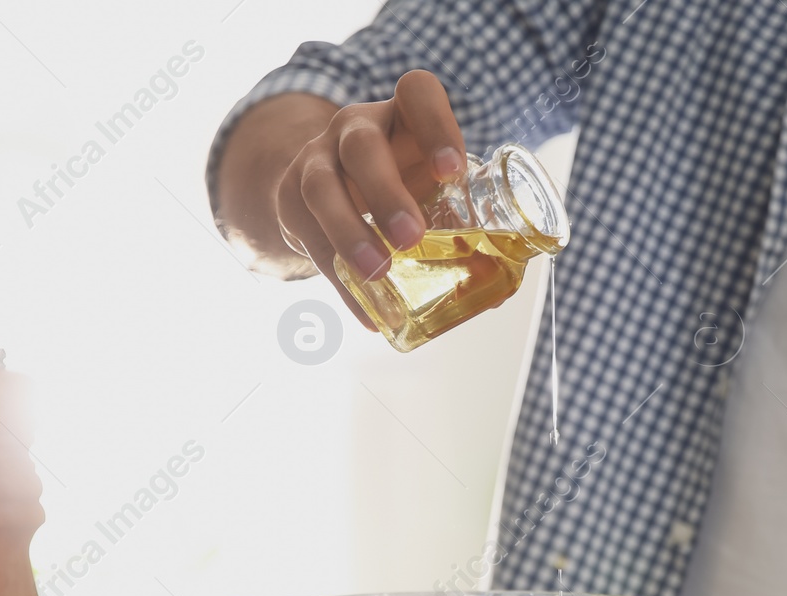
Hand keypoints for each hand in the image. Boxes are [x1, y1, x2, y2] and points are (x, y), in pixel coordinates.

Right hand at [216, 71, 466, 325]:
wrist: (326, 185)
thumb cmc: (398, 182)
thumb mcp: (427, 185)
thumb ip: (460, 222)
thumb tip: (495, 283)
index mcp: (401, 115)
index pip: (417, 93)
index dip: (436, 127)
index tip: (452, 171)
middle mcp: (355, 127)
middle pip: (361, 147)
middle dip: (386, 193)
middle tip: (411, 237)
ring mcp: (316, 159)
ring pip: (322, 188)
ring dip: (350, 233)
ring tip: (378, 274)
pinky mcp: (291, 199)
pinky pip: (311, 240)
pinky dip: (340, 280)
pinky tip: (366, 311)